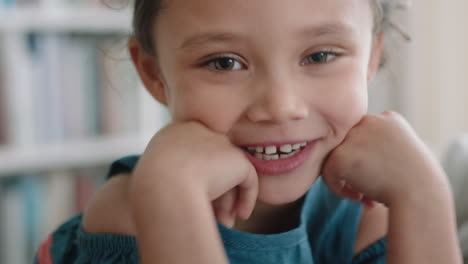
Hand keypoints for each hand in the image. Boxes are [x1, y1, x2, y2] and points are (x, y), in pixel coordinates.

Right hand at [131, 121, 257, 225]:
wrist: (164, 185)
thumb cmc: (151, 188)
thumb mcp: (152, 178)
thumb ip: (169, 177)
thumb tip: (188, 192)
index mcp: (173, 133)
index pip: (192, 155)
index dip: (195, 179)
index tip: (194, 199)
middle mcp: (198, 131)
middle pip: (211, 163)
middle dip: (215, 190)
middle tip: (215, 216)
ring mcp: (219, 142)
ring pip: (228, 172)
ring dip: (228, 199)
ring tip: (224, 221)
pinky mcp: (237, 158)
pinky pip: (248, 178)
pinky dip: (247, 198)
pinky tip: (241, 215)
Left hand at [322, 111, 448, 206]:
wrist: (421, 195)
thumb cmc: (417, 184)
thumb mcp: (402, 156)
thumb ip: (378, 150)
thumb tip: (351, 160)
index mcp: (388, 119)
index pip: (364, 136)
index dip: (367, 159)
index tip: (379, 177)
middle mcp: (369, 121)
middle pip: (348, 144)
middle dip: (355, 169)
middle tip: (368, 190)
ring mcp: (354, 136)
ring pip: (334, 157)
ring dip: (345, 178)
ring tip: (363, 195)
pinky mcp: (341, 154)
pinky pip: (327, 172)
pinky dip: (338, 188)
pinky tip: (359, 197)